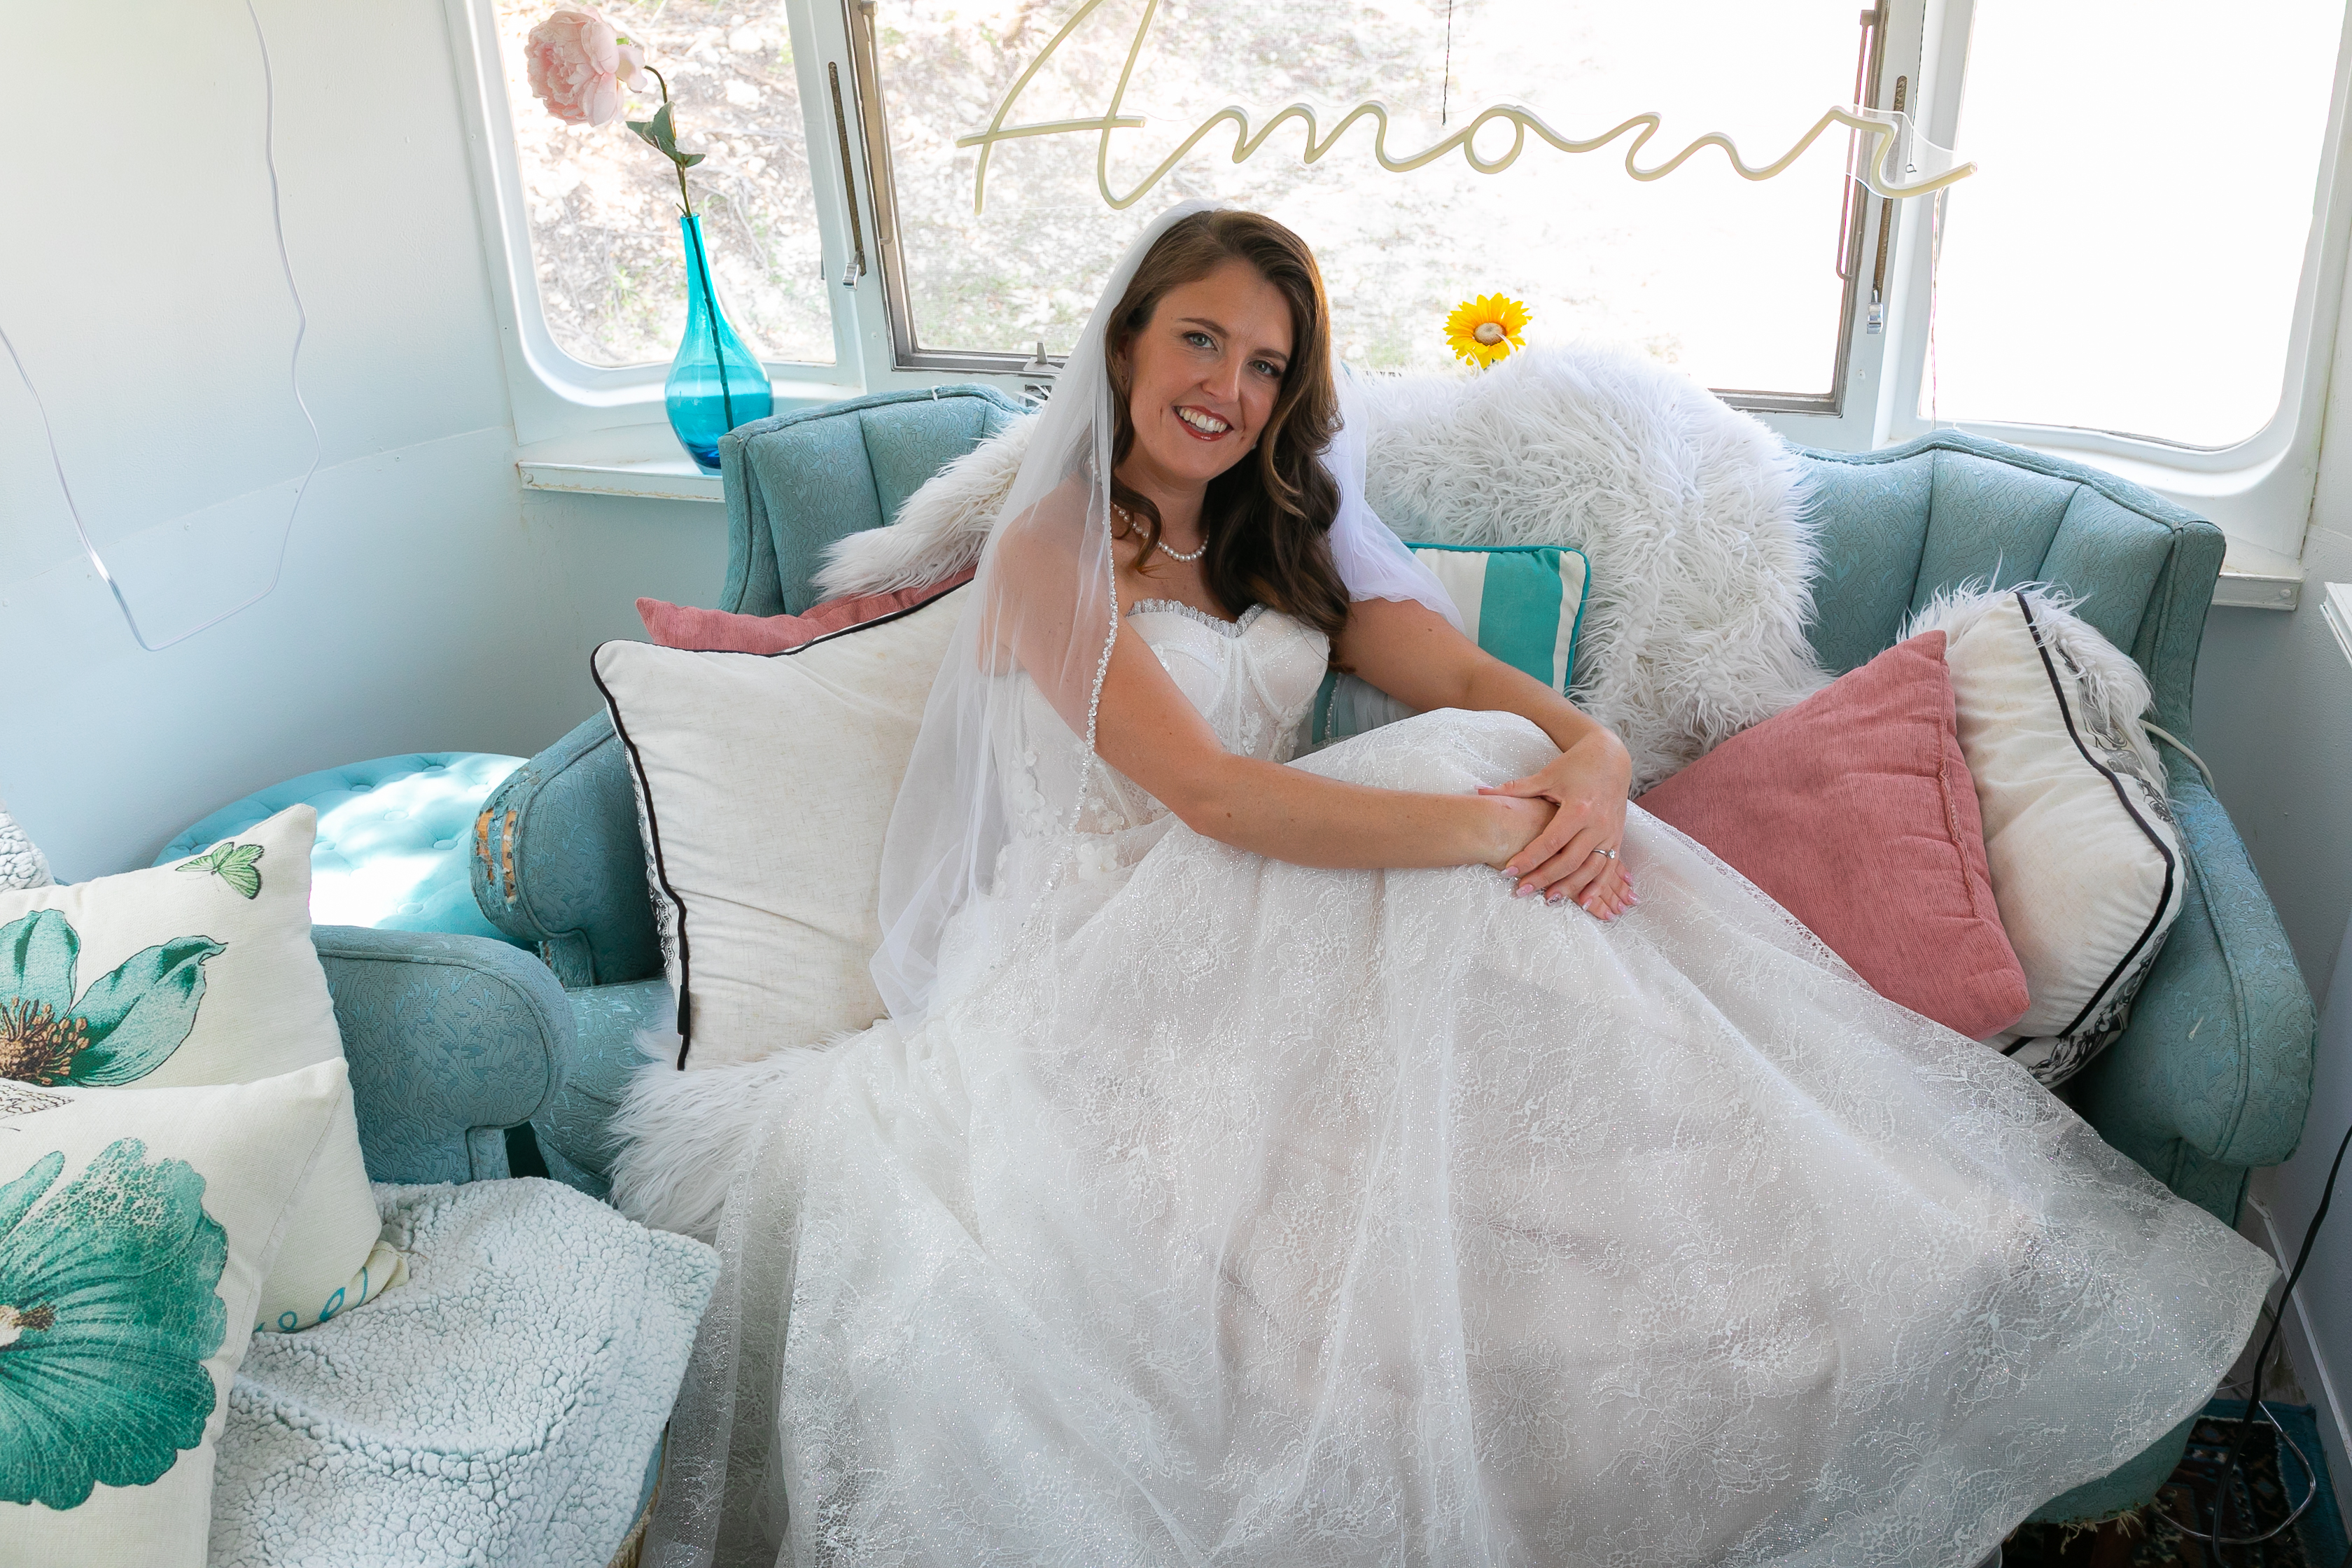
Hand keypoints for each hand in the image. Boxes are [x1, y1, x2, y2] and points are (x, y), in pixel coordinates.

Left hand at [1479, 730, 1635, 919]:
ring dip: (1570, 887)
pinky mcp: (1617, 837)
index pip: (1550, 842)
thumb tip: (1481, 790)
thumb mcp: (1547, 775)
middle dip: (1544, 878)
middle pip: (1569, 861)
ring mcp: (1610, 833)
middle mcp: (1596, 824)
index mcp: (1578, 808)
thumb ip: (1516, 788)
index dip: (1528, 859)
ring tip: (1548, 899)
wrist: (1611, 757)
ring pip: (1591, 869)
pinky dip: (1598, 886)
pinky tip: (1584, 901)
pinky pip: (1609, 867)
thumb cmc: (1576, 765)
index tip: (1507, 871)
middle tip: (1521, 891)